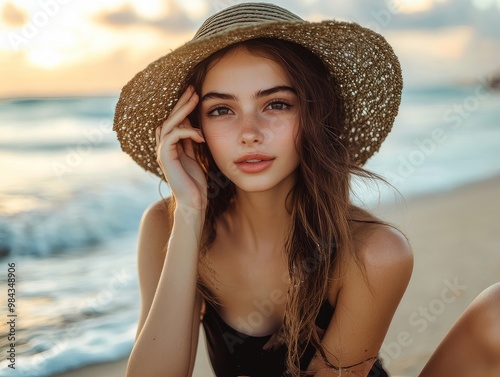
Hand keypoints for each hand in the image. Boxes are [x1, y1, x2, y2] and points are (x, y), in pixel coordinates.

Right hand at [156, 86, 206, 210]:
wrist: (193, 202)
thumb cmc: (195, 182)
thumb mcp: (194, 156)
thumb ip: (190, 141)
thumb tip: (192, 124)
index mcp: (170, 146)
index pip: (173, 121)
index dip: (182, 106)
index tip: (195, 93)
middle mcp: (163, 147)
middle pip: (168, 118)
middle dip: (181, 102)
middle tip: (193, 89)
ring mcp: (162, 152)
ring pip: (169, 124)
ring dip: (183, 110)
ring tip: (195, 99)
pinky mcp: (165, 157)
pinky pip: (173, 135)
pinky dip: (187, 131)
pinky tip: (200, 135)